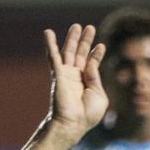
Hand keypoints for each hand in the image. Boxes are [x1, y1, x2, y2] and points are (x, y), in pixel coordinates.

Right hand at [43, 24, 107, 138]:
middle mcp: (75, 77)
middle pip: (80, 54)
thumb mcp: (99, 95)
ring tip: (77, 26)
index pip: (91, 64)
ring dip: (72, 38)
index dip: (96, 54)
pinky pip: (52, 56)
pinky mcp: (57, 74)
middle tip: (89, 27)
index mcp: (87, 83)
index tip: (101, 45)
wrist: (73, 124)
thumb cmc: (87, 115)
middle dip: (84, 41)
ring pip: (68, 52)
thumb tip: (91, 62)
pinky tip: (47, 32)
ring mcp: (65, 74)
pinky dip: (50, 44)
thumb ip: (96, 77)